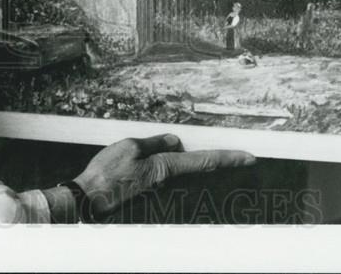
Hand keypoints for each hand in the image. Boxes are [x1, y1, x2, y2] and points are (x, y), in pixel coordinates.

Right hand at [73, 134, 255, 217]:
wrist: (90, 199)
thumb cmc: (107, 173)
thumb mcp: (131, 146)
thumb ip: (155, 143)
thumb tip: (175, 140)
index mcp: (167, 168)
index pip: (205, 161)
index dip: (229, 158)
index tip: (250, 157)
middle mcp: (168, 182)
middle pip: (202, 170)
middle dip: (222, 164)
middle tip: (243, 158)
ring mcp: (160, 190)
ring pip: (185, 173)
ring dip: (197, 165)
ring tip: (205, 157)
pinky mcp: (150, 193)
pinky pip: (171, 177)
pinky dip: (178, 169)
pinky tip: (172, 162)